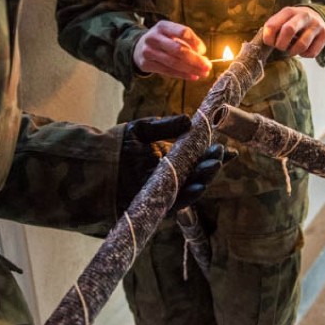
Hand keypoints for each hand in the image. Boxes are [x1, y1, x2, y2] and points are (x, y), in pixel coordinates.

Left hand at [119, 115, 235, 210]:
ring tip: (214, 166)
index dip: (214, 155)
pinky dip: (188, 195)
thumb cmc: (118, 146)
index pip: (199, 156)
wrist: (94, 164)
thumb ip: (166, 127)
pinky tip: (199, 186)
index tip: (230, 150)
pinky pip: (176, 202)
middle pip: (198, 172)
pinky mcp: (155, 204)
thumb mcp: (143, 130)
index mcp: (173, 157)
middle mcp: (173, 175)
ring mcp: (165, 190)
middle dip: (212, 164)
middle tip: (221, 152)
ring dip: (204, 178)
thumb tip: (189, 120)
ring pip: (191, 187)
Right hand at [133, 21, 211, 79]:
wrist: (138, 47)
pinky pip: (167, 71)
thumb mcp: (172, 34)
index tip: (204, 51)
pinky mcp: (146, 64)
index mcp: (163, 26)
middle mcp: (154, 37)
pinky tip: (193, 76)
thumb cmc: (162, 40)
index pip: (183, 32)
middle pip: (179, 50)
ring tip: (203, 73)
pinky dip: (182, 75)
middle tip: (208, 66)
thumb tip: (202, 54)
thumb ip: (187, 42)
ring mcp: (148, 51)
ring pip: (173, 63)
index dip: (195, 42)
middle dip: (195, 60)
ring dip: (191, 69)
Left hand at [262, 7, 324, 57]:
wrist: (316, 16)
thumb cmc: (293, 22)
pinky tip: (303, 49)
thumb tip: (262, 45)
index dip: (268, 38)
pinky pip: (312, 52)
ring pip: (302, 45)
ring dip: (293, 52)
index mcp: (288, 11)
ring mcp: (316, 24)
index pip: (272, 25)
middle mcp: (303, 15)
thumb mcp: (282, 20)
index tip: (270, 43)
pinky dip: (305, 55)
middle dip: (281, 45)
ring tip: (292, 49)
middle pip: (288, 30)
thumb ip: (272, 29)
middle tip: (281, 47)